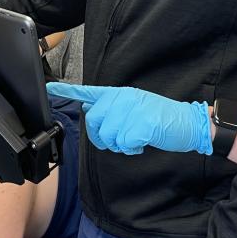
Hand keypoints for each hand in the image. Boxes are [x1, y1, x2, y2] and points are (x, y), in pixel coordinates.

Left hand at [46, 83, 211, 155]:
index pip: (89, 91)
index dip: (67, 91)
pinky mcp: (141, 124)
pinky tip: (142, 143)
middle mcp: (122, 98)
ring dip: (120, 146)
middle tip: (120, 141)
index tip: (49, 87)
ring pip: (108, 137)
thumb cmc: (159, 119)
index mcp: (119, 94)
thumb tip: (90, 112)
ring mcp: (131, 110)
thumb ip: (112, 109)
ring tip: (135, 139)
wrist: (187, 123)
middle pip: (95, 123)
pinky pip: (124, 144)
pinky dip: (132, 149)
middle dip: (104, 138)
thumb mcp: (134, 107)